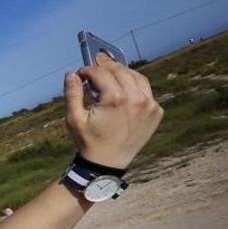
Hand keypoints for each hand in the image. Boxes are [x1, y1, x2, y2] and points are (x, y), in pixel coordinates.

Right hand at [64, 52, 162, 169]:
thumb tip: (71, 74)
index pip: (101, 73)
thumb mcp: (74, 119)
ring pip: (137, 77)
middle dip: (106, 66)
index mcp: (115, 99)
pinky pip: (146, 91)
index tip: (81, 73)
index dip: (88, 70)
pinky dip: (135, 87)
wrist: (108, 164)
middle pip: (121, 71)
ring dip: (123, 73)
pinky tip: (124, 91)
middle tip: (96, 65)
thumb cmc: (88, 141)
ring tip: (111, 75)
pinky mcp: (156, 112)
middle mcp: (136, 99)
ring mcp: (149, 105)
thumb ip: (72, 94)